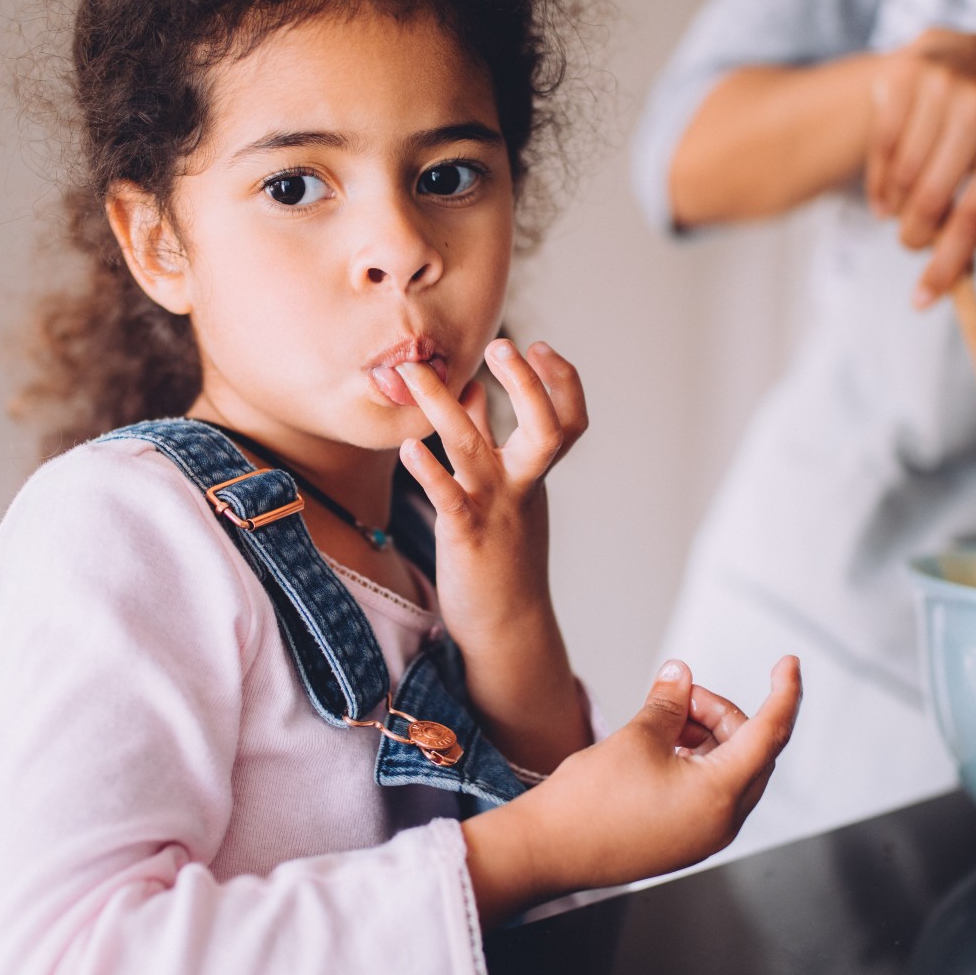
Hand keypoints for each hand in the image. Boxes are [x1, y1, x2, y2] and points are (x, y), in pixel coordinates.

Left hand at [398, 340, 590, 771]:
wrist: (506, 628)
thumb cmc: (500, 555)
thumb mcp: (502, 490)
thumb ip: (485, 434)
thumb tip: (471, 387)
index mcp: (533, 473)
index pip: (568, 419)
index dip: (560, 380)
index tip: (537, 346)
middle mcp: (522, 486)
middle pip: (546, 428)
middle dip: (526, 385)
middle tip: (502, 346)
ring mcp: (495, 510)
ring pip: (476, 449)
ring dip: (445, 406)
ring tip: (414, 372)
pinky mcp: (466, 537)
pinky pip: (448, 498)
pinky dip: (428, 471)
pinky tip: (407, 448)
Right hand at [463, 657, 803, 924]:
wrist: (546, 851)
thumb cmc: (589, 802)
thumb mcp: (637, 737)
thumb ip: (669, 702)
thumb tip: (681, 676)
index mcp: (721, 795)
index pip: (771, 733)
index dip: (784, 693)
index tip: (789, 665)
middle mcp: (723, 822)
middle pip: (750, 750)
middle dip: (721, 714)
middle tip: (681, 696)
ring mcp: (704, 835)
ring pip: (728, 770)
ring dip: (705, 736)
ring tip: (663, 721)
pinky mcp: (684, 840)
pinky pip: (709, 792)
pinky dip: (695, 761)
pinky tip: (661, 746)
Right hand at [866, 29, 975, 306]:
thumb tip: (956, 280)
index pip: (974, 216)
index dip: (946, 264)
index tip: (923, 300)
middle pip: (930, 201)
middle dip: (914, 237)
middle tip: (911, 243)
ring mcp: (941, 87)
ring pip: (900, 177)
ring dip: (895, 209)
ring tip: (900, 211)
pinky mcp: (905, 74)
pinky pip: (879, 149)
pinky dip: (878, 183)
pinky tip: (885, 192)